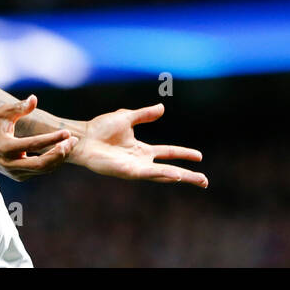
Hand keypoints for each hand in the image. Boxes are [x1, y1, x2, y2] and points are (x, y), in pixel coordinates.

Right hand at [0, 95, 73, 180]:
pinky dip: (51, 162)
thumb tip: (34, 98)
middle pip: (42, 165)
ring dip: (59, 157)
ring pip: (42, 169)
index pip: (34, 144)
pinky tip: (60, 149)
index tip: (67, 132)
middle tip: (74, 140)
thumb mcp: (2, 112)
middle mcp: (9, 164)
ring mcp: (13, 172)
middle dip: (60, 153)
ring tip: (70, 143)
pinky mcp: (17, 175)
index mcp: (5, 147)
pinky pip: (39, 171)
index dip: (53, 139)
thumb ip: (20, 107)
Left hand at [70, 103, 206, 187]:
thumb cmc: (100, 128)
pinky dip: (163, 174)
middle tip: (205, 182)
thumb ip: (145, 114)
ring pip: (163, 174)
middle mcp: (141, 161)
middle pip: (170, 169)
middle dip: (188, 176)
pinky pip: (149, 173)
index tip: (199, 156)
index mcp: (142, 150)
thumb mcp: (127, 117)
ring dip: (181, 177)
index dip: (184, 154)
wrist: (84, 136)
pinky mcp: (128, 172)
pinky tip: (176, 175)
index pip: (168, 153)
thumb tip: (162, 108)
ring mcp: (135, 168)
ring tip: (198, 180)